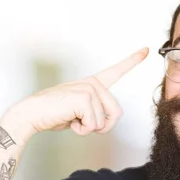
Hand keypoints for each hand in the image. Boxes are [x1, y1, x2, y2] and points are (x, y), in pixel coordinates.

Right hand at [5, 47, 148, 138]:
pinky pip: (94, 125)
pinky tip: (69, 120)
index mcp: (94, 84)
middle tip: (81, 122)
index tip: (147, 50)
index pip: (117, 71)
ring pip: (104, 122)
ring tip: (72, 118)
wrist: (32, 114)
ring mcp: (90, 89)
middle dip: (102, 126)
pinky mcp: (85, 99)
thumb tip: (107, 121)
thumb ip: (98, 112)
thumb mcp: (82, 112)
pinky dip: (82, 130)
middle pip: (117, 114)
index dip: (133, 61)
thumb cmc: (56, 114)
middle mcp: (94, 84)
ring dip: (89, 128)